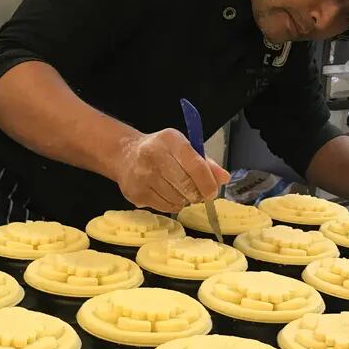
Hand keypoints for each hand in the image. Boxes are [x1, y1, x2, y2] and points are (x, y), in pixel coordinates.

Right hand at [114, 129, 229, 213]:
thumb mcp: (183, 148)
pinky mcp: (135, 193)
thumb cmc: (161, 151)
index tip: (212, 192)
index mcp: (171, 140)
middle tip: (199, 194)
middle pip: (186, 186)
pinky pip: (165, 207)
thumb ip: (205, 163)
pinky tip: (168, 194)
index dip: (208, 183)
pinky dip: (172, 205)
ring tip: (180, 191)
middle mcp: (153, 155)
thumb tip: (224, 178)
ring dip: (185, 200)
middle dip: (197, 194)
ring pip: (177, 199)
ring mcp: (142, 176)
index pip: (196, 166)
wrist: (125, 155)